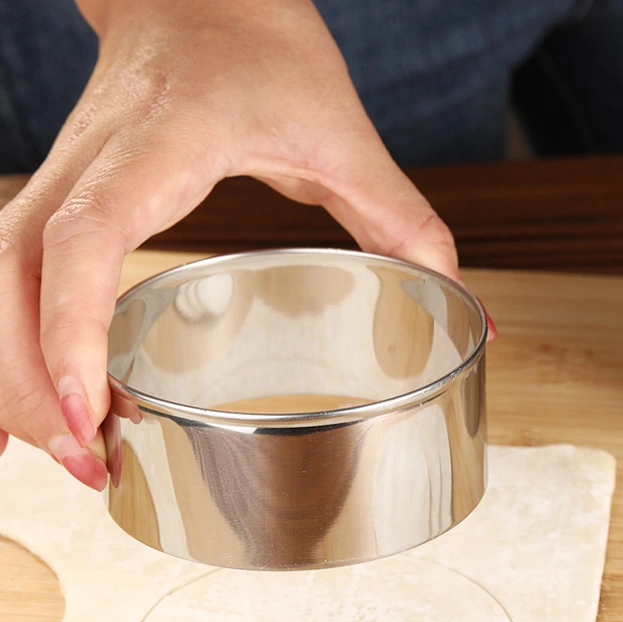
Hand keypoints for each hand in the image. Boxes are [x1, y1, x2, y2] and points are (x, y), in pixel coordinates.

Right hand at [0, 0, 460, 487]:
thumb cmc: (263, 48)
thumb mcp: (344, 134)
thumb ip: (407, 222)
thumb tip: (470, 311)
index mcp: (161, 144)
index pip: (88, 240)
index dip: (73, 331)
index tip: (91, 414)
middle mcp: (89, 163)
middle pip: (15, 279)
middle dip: (32, 384)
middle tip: (86, 466)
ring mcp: (61, 176)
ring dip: (11, 375)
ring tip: (59, 456)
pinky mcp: (59, 194)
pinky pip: (8, 276)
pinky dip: (11, 345)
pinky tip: (22, 403)